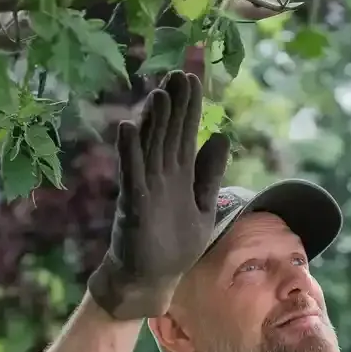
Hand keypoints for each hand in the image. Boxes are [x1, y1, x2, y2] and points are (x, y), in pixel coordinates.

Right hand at [86, 70, 230, 319]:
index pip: (185, 134)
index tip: (193, 77)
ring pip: (150, 148)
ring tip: (160, 93)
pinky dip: (129, 152)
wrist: (151, 279)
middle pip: (168, 134)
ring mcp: (145, 188)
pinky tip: (129, 127)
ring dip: (154, 121)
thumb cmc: (174, 245)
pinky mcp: (134, 205)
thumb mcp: (202, 207)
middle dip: (174, 105)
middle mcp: (160, 175)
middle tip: (179, 72)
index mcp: (179, 175)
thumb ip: (209, 175)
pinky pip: (131, 175)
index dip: (190, 108)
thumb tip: (222, 137)